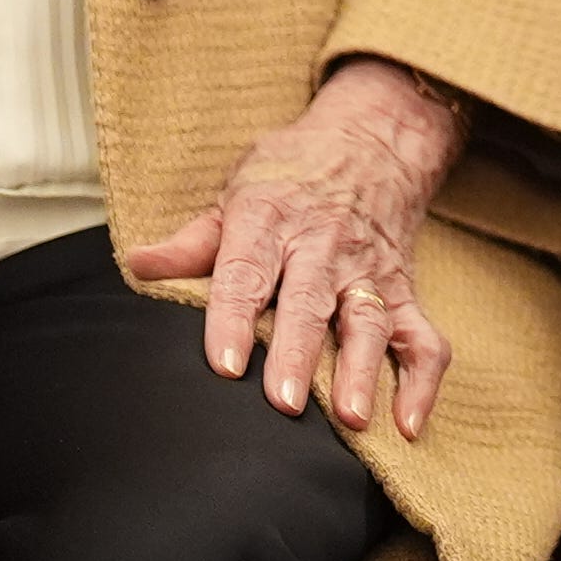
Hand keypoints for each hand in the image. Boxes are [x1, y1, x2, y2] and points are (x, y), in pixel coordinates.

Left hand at [122, 56, 466, 437]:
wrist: (376, 137)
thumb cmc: (293, 172)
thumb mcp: (237, 190)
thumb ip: (193, 241)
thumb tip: (137, 266)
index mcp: (271, 220)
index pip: (247, 272)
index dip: (234, 319)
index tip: (225, 365)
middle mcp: (323, 246)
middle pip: (310, 303)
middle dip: (299, 353)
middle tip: (285, 404)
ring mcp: (368, 271)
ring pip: (369, 322)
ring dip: (362, 370)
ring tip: (351, 418)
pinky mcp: (404, 290)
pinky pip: (422, 337)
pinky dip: (422, 381)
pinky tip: (408, 424)